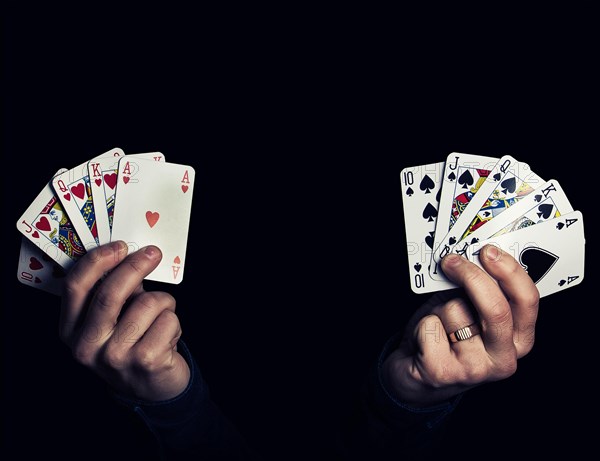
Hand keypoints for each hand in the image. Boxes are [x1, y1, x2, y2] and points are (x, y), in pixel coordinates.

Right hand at [59, 241, 189, 400]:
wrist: (152, 389)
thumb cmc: (132, 342)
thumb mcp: (112, 319)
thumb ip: (114, 291)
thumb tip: (129, 254)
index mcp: (71, 331)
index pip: (75, 287)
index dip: (97, 261)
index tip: (119, 246)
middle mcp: (86, 347)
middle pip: (111, 292)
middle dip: (136, 266)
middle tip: (153, 253)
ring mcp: (115, 357)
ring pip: (148, 303)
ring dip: (163, 302)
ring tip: (161, 317)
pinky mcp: (145, 361)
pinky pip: (168, 319)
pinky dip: (175, 322)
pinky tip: (167, 337)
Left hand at [383, 245, 538, 405]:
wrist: (417, 374)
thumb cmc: (447, 337)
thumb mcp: (470, 311)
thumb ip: (479, 291)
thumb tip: (473, 257)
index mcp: (518, 339)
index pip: (527, 301)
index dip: (509, 271)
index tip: (488, 251)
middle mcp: (503, 358)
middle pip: (496, 309)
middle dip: (472, 277)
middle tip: (452, 261)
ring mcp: (474, 369)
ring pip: (455, 312)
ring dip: (440, 308)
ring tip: (438, 322)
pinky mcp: (444, 373)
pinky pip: (430, 326)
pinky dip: (422, 324)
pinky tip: (425, 339)